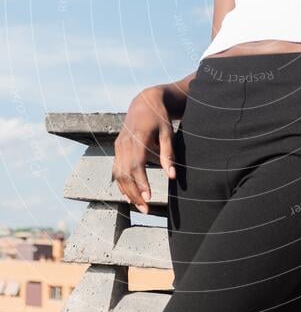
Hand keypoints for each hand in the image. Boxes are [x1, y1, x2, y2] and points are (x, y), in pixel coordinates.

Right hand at [112, 87, 175, 214]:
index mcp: (137, 137)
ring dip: (127, 192)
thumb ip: (168, 154)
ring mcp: (118, 146)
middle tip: (146, 209)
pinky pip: (116, 170)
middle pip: (125, 173)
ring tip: (140, 206)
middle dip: (134, 193)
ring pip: (118, 174)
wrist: (144, 102)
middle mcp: (124, 143)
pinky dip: (121, 184)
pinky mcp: (117, 148)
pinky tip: (130, 196)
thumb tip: (172, 176)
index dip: (141, 182)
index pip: (136, 165)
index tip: (149, 197)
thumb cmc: (159, 117)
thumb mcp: (167, 132)